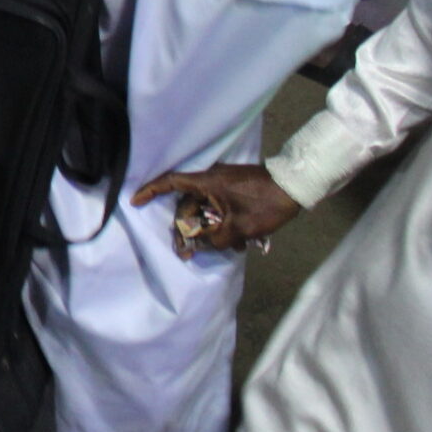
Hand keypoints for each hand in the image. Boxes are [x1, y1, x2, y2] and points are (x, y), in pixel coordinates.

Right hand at [131, 162, 302, 253]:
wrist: (295, 187)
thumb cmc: (264, 204)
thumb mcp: (239, 228)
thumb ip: (215, 239)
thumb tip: (199, 246)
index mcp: (207, 182)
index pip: (170, 183)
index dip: (150, 191)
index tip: (135, 202)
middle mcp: (211, 179)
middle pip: (188, 204)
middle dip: (187, 229)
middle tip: (186, 252)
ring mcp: (224, 183)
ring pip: (206, 209)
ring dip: (209, 230)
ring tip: (221, 251)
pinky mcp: (235, 189)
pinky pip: (219, 207)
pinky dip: (222, 223)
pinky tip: (237, 243)